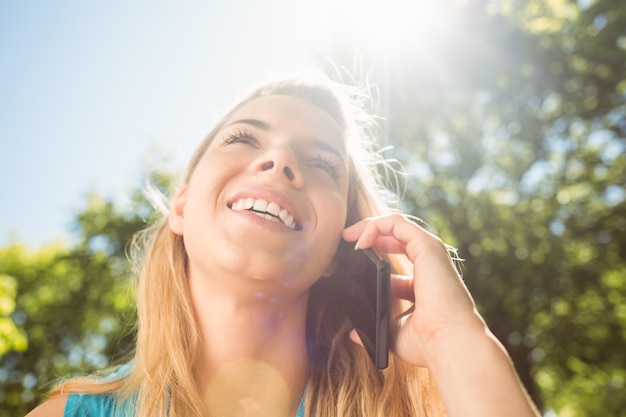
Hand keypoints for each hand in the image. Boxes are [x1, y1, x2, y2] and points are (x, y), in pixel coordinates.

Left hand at [342, 213, 485, 367]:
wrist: (448, 344)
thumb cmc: (427, 343)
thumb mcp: (394, 332)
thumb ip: (377, 326)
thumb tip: (354, 333)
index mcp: (422, 285)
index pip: (394, 264)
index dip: (371, 259)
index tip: (349, 263)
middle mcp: (428, 266)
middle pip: (394, 239)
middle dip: (368, 235)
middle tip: (345, 240)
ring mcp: (429, 254)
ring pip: (395, 225)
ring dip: (368, 226)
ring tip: (348, 236)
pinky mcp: (427, 246)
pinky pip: (397, 222)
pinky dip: (375, 225)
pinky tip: (360, 241)